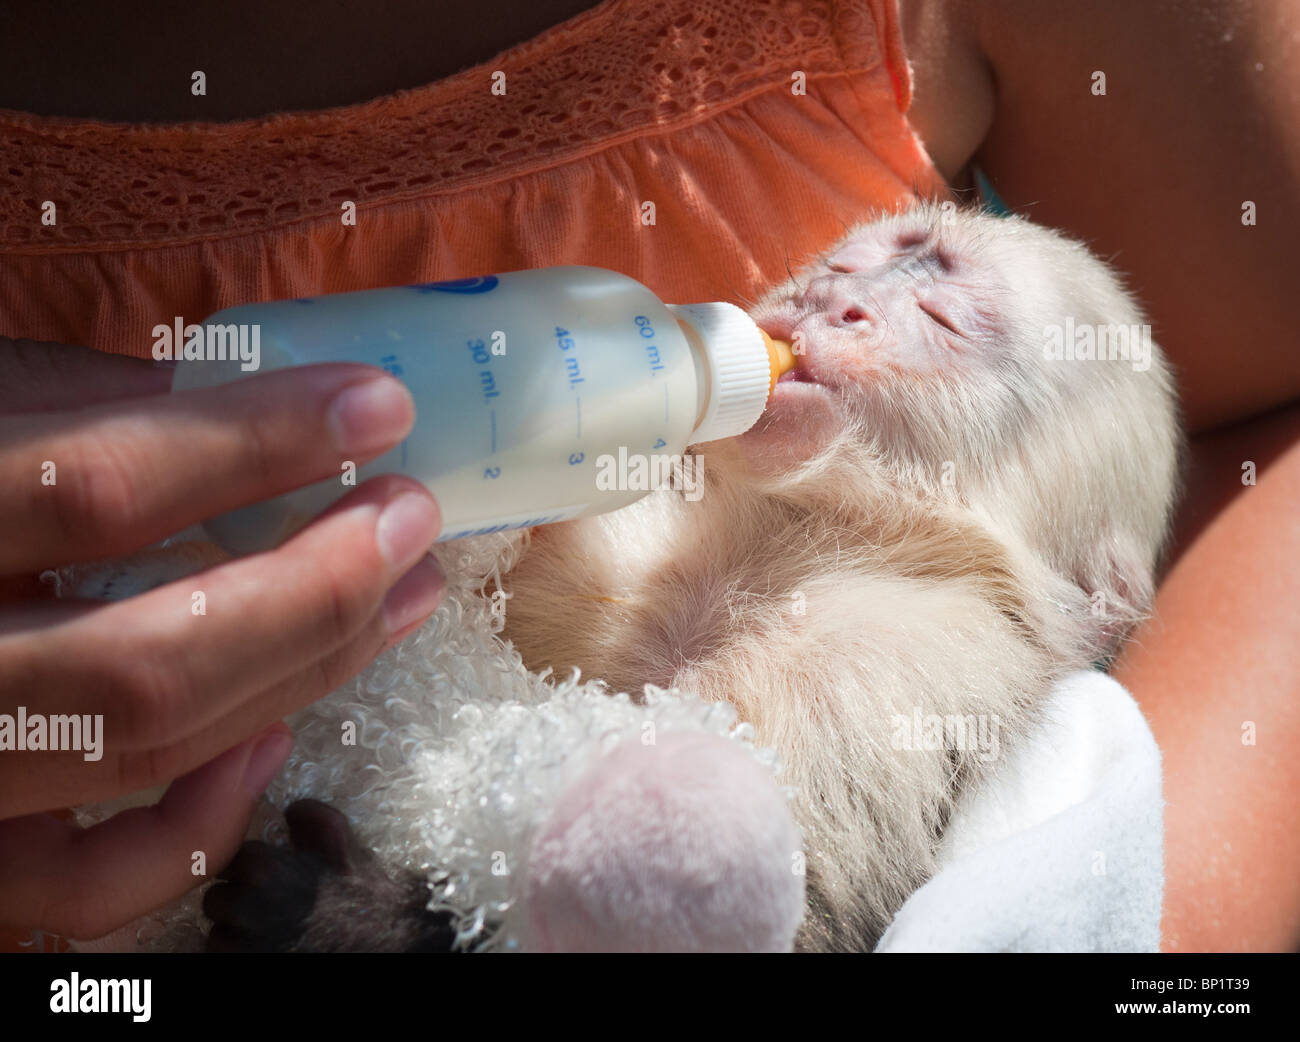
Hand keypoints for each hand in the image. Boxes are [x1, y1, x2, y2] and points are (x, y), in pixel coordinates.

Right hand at [0, 337, 445, 939]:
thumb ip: (68, 405)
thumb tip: (245, 399)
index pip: (92, 490)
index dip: (252, 443)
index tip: (379, 404)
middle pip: (149, 663)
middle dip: (313, 589)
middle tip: (411, 516)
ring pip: (147, 756)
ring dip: (306, 672)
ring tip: (402, 594)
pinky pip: (93, 882)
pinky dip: (203, 821)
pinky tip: (275, 733)